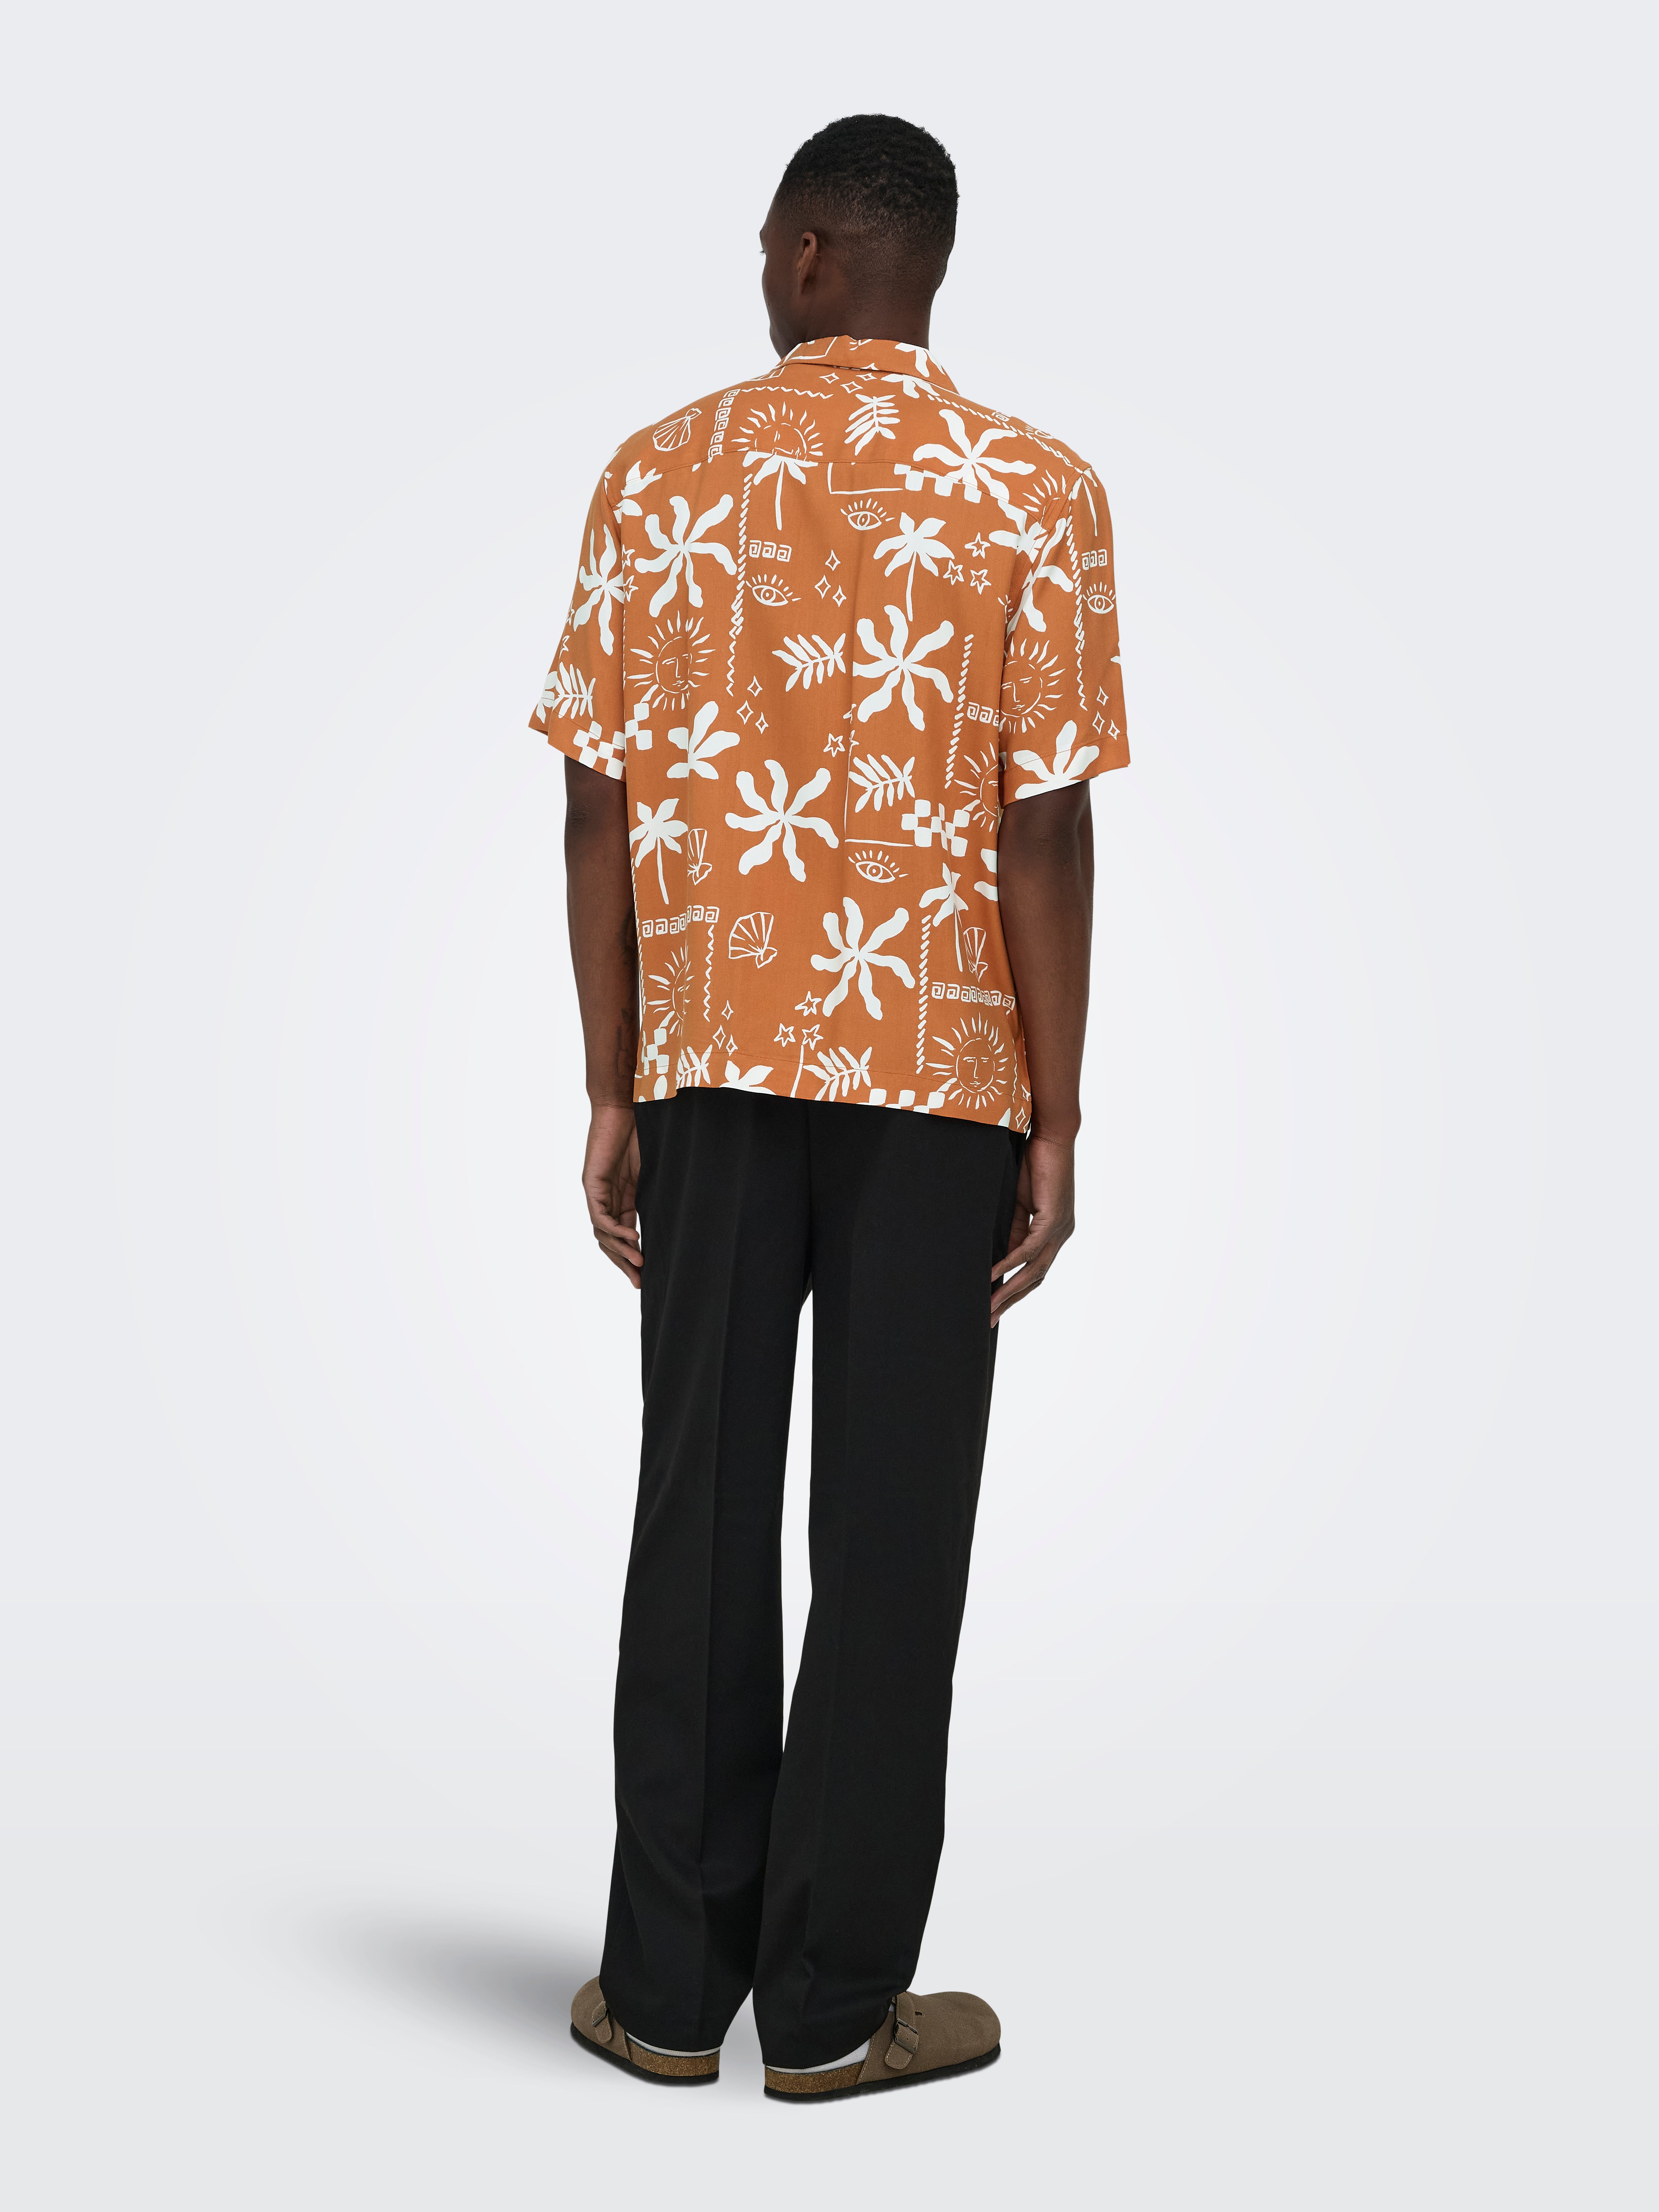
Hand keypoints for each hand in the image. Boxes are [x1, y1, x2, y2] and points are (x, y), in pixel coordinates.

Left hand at [582, 1103, 641, 1287]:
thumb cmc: (642, 1132)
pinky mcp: (592, 1183)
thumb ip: (655, 1195)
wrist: (625, 1106)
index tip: (646, 1276)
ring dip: (620, 1251)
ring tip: (639, 1263)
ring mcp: (598, 1192)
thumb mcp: (653, 1173)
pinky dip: (614, 1230)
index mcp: (622, 1198)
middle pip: (610, 1241)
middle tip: (639, 1281)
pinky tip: (633, 1238)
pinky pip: (600, 1216)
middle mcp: (607, 1198)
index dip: (632, 1256)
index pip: (623, 1235)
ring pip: (603, 1233)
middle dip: (624, 1262)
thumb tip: (678, 1216)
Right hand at [990, 1133, 1074, 1324]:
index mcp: (1053, 1232)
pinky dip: (1010, 1265)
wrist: (1051, 1136)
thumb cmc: (1035, 1163)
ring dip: (1009, 1291)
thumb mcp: (1018, 1203)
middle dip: (1010, 1301)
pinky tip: (992, 1277)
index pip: (1034, 1270)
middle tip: (988, 1320)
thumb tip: (1002, 1257)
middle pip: (1035, 1279)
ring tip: (988, 1307)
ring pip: (1033, 1271)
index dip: (1014, 1290)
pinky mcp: (1053, 1219)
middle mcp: (1061, 1235)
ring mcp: (1060, 1229)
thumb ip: (1013, 1229)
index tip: (994, 1305)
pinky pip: (1028, 1250)